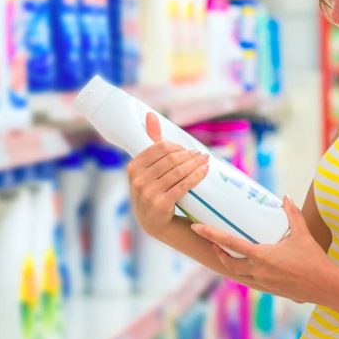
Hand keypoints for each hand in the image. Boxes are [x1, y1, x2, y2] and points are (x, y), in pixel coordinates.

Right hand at [127, 113, 209, 238]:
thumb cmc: (152, 190)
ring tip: (206, 161)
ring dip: (196, 164)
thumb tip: (151, 115)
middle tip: (202, 155)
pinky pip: (183, 185)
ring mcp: (148, 193)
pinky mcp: (160, 204)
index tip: (187, 150)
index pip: (160, 148)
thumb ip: (150, 142)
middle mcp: (137, 180)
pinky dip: (197, 176)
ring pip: (179, 171)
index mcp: (132, 167)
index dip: (177, 147)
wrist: (153, 223)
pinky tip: (205, 171)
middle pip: (171, 159)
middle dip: (190, 155)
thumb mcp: (147, 169)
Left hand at [191, 195, 328, 303]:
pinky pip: (250, 281)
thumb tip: (285, 196)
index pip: (230, 243)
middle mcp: (258, 271)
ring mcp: (263, 283)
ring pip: (237, 274)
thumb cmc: (314, 259)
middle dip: (218, 252)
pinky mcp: (270, 290)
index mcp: (262, 256)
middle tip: (213, 242)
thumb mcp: (303, 233)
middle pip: (228, 262)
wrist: (326, 286)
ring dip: (229, 263)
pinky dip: (244, 273)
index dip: (211, 234)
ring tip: (225, 253)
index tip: (197, 228)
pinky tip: (247, 267)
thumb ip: (292, 213)